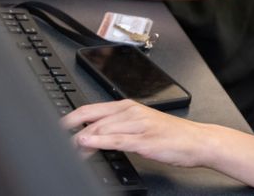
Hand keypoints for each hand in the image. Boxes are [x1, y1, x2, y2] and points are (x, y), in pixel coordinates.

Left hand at [62, 100, 211, 167]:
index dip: (71, 117)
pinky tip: (88, 144)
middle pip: (93, 119)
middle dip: (72, 131)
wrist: (197, 141)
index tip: (56, 127)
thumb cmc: (171, 135)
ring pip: (103, 128)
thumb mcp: (141, 126)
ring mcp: (138, 125)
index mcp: (129, 106)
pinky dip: (100, 141)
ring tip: (69, 147)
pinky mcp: (144, 140)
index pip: (92, 108)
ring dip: (83, 138)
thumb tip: (92, 135)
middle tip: (58, 142)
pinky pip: (117, 140)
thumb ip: (117, 128)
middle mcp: (132, 112)